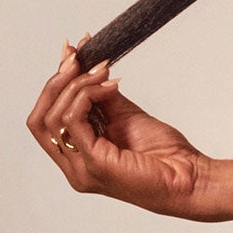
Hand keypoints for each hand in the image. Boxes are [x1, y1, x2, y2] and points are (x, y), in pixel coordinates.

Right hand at [25, 34, 214, 217]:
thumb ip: (101, 97)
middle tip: (78, 57)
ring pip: (54, 117)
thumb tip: (87, 65)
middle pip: (40, 119)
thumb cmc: (165, 155)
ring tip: (102, 71)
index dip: (54, 85)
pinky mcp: (95, 164)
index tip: (72, 54)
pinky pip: (75, 119)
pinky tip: (109, 86)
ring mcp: (82, 169)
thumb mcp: (125, 116)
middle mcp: (74, 168)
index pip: (46, 121)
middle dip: (56, 82)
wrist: (191, 178)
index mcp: (78, 159)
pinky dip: (87, 95)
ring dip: (76, 85)